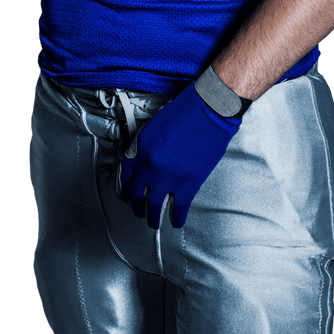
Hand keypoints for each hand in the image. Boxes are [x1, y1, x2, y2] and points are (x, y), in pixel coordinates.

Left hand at [117, 82, 241, 228]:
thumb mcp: (155, 127)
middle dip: (136, 206)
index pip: (125, 176)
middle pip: (136, 194)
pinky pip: (179, 208)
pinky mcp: (188, 185)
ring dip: (152, 218)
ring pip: (154, 206)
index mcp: (139, 149)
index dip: (125, 188)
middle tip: (139, 211)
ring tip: (153, 223)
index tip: (127, 195)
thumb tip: (145, 163)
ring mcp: (167, 178)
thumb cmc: (185, 112)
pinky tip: (176, 222)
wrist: (208, 111)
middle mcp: (149, 167)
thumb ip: (146, 146)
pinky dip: (177, 218)